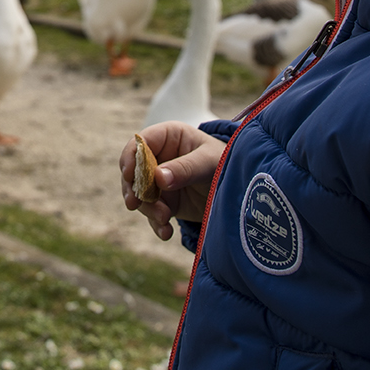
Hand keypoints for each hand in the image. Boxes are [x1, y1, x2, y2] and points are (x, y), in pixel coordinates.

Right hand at [120, 122, 227, 241]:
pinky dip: (156, 223)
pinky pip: (153, 213)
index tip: (129, 175)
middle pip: (134, 171)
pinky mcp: (165, 201)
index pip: (140, 142)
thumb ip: (185, 168)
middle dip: (134, 189)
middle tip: (135, 204)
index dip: (131, 157)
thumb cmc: (224, 163)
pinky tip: (166, 232)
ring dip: (147, 209)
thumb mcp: (209, 162)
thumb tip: (158, 178)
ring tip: (164, 219)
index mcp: (167, 137)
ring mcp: (160, 181)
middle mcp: (159, 157)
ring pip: (140, 194)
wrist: (240, 188)